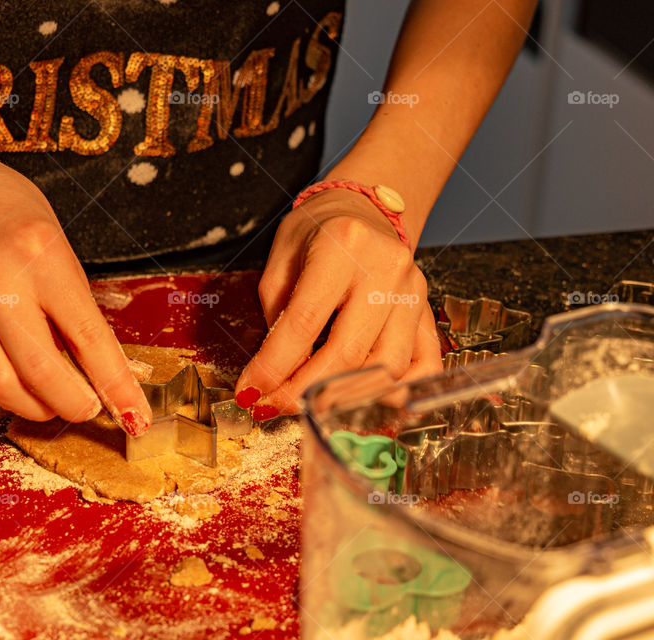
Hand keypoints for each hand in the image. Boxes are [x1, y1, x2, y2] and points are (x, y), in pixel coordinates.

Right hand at [0, 151, 151, 433]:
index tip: (135, 415)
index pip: (89, 339)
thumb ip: (73, 302)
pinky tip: (23, 383)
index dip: (116, 387)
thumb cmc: (5, 208)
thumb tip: (100, 363)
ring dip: (38, 407)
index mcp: (41, 255)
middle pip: (44, 375)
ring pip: (4, 387)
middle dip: (77, 405)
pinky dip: (7, 391)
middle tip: (92, 408)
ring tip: (56, 400)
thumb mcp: (56, 242)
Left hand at [234, 188, 441, 418]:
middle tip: (274, 406)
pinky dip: (394, 392)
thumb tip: (271, 375)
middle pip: (347, 354)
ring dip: (343, 397)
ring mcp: (413, 293)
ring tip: (310, 402)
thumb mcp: (282, 259)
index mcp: (341, 246)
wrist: (367, 209)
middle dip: (304, 391)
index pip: (304, 322)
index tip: (251, 392)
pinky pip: (424, 366)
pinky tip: (363, 398)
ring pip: (386, 368)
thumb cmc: (318, 232)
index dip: (273, 367)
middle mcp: (385, 269)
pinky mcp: (427, 312)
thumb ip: (277, 314)